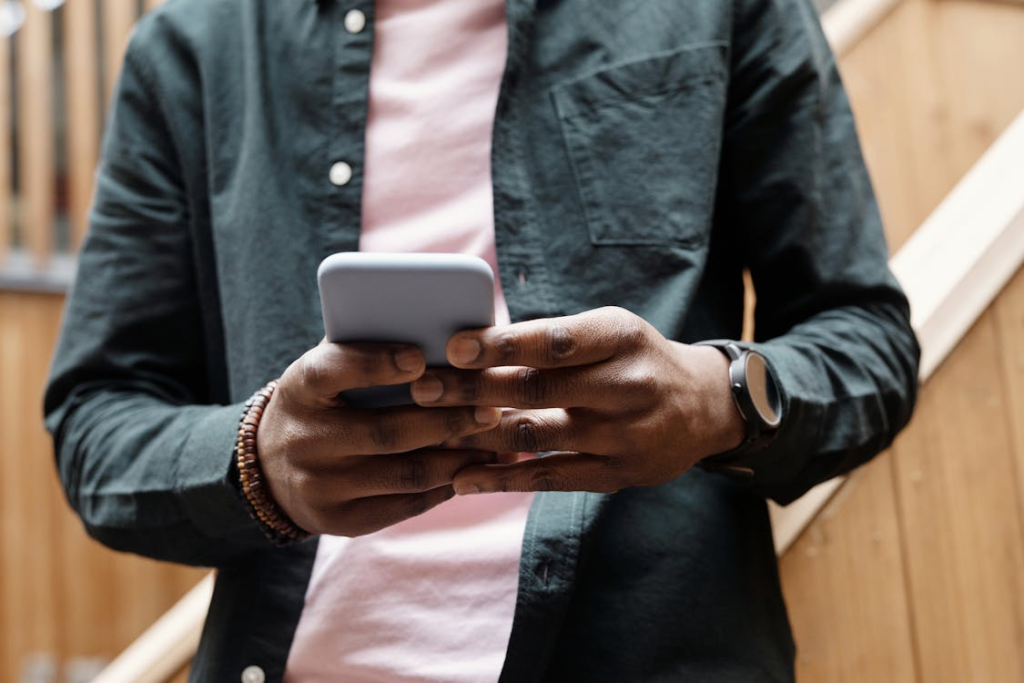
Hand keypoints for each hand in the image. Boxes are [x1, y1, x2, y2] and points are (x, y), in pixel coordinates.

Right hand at [257, 341, 502, 536]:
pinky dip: (446, 485)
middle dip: (447, 420)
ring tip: (495, 442)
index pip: (333, 371)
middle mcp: (306, 441)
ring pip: (406, 474)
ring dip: (458, 458)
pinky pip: (405, 504)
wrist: (270, 469)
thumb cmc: (321, 403)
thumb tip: (439, 334)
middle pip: (386, 432)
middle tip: (490, 407)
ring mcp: (321, 487)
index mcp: (300, 389)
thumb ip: (367, 349)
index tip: (420, 357)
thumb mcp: (327, 371)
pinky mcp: (341, 521)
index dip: (376, 364)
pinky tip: (473, 469)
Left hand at [409, 307, 744, 493]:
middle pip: (537, 388)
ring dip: (478, 434)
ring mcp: (623, 435)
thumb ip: (551, 338)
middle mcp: (627, 385)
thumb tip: (470, 345)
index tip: (452, 347)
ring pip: (536, 435)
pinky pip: (550, 479)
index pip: (555, 341)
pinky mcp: (617, 475)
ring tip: (428, 428)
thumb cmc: (634, 359)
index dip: (501, 345)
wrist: (702, 407)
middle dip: (473, 389)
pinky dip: (502, 479)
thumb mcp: (607, 331)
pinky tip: (461, 478)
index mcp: (620, 337)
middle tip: (422, 387)